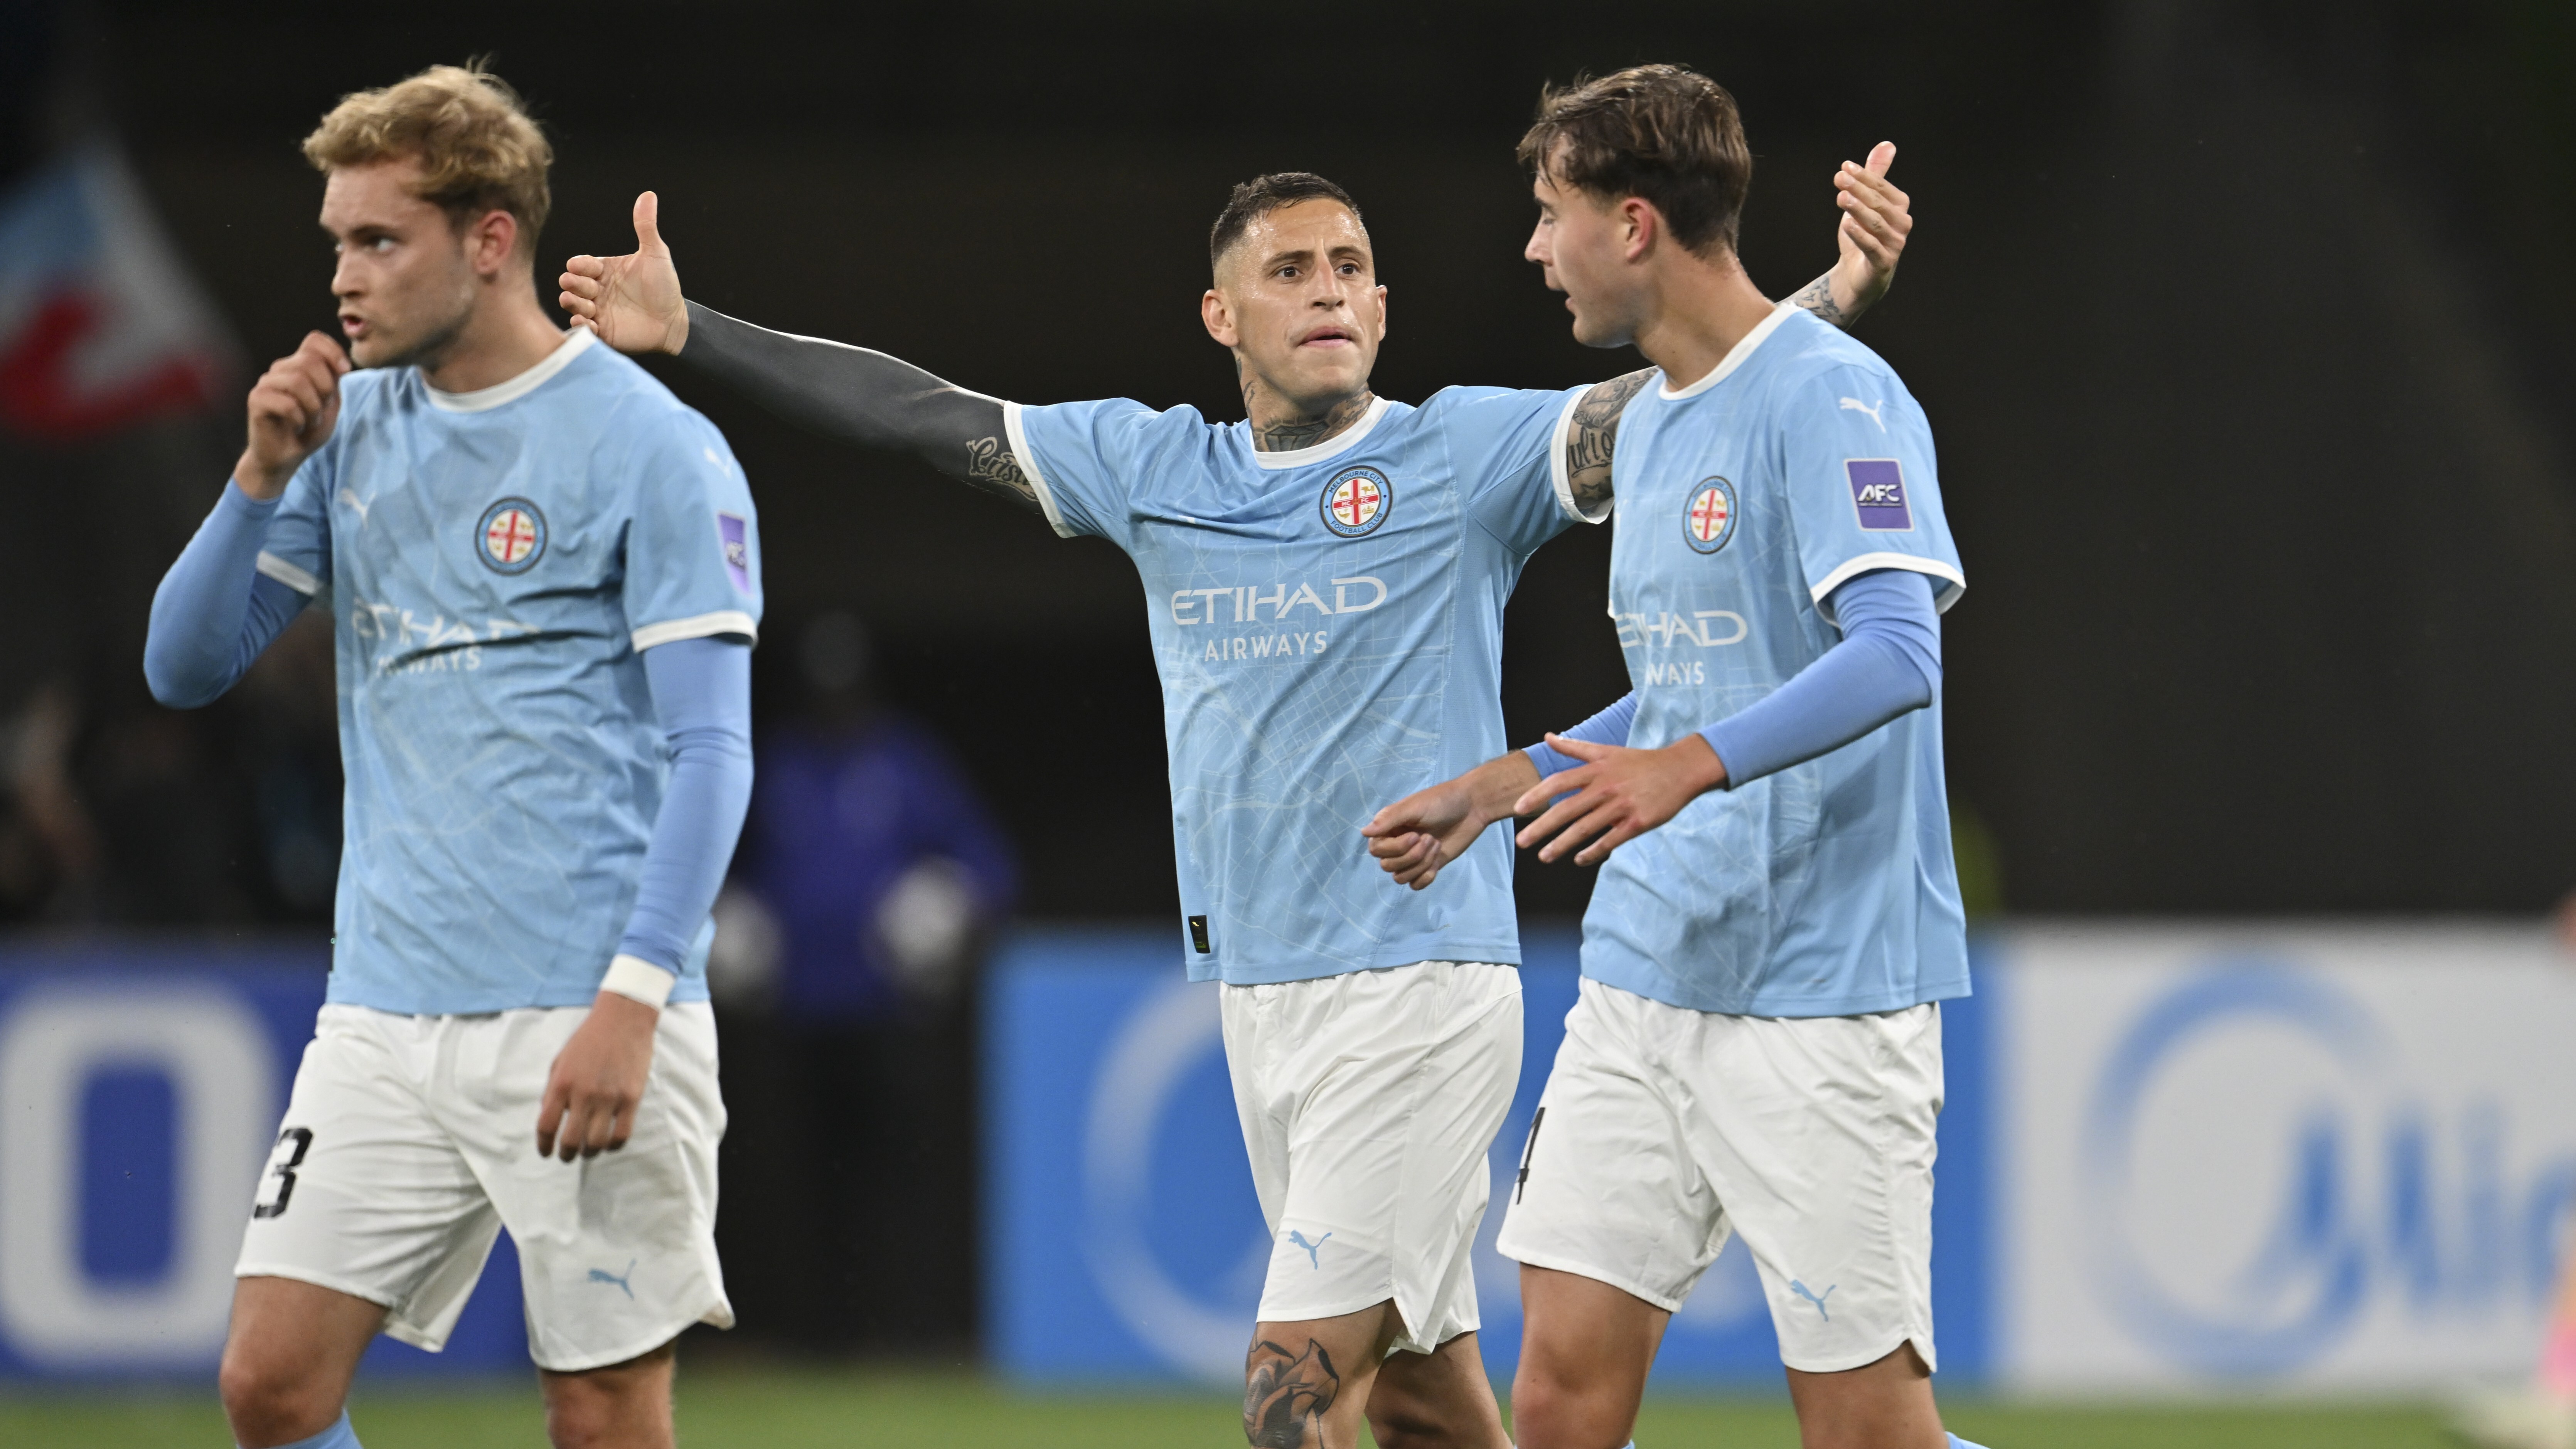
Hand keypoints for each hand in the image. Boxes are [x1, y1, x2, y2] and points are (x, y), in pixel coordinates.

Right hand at [235, 331, 348, 499]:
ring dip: (313, 407)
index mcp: (300, 365)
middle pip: (310, 360)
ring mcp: (266, 382)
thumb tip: (341, 365)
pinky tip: (297, 426)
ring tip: (310, 420)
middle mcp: (281, 369)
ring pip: (297, 381)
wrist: (286, 456)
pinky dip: (299, 419)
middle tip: (321, 409)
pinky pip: (285, 403)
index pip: (314, 339)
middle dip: (325, 388)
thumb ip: (334, 381)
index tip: (345, 371)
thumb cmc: (308, 428)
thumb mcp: (330, 403)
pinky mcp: (256, 399)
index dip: (333, 351)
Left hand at [536, 991, 658, 1161]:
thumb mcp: (560, 1061)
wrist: (623, 1019)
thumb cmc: (588, 1039)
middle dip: (566, 1154)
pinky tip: (610, 1142)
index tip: (546, 1152)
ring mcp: (609, 1097)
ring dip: (590, 1152)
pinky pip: (622, 1134)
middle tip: (568, 1156)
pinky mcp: (631, 1098)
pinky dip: (613, 1145)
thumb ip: (553, 1090)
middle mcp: (583, 1093)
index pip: (546, 1125)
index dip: (544, 1145)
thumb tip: (549, 1116)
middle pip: (571, 1140)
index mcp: (561, 1083)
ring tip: (589, 1150)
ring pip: (596, 1142)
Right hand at [559, 191, 689, 354]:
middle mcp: (597, 289)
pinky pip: (584, 329)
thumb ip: (646, 227)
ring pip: (574, 304)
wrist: (675, 321)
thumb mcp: (656, 254)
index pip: (582, 265)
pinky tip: (586, 322)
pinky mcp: (602, 331)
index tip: (580, 267)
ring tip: (577, 303)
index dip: (579, 266)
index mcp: (604, 270)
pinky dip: (581, 325)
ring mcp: (597, 310)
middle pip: (573, 283)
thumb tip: (649, 195)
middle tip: (578, 285)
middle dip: (572, 283)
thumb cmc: (665, 287)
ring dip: (572, 303)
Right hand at [1361, 753, 1540, 889]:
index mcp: (1389, 828)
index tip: (1415, 834)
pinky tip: (1436, 867)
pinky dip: (1424, 879)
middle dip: (1411, 857)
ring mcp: (1412, 857)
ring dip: (1420, 865)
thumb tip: (1363, 832)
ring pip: (1401, 877)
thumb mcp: (1413, 807)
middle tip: (1430, 839)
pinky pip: (1414, 885)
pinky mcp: (1427, 867)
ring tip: (1436, 845)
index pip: (1376, 850)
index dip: (1395, 848)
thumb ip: (1388, 820)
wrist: (1472, 807)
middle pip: (1387, 866)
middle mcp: (1396, 844)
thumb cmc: (1441, 802)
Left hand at [1511, 733, 1727, 866]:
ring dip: (1561, 845)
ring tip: (1544, 856)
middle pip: (1566, 809)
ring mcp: (1621, 805)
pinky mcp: (1637, 822)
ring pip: (1584, 828)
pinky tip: (1579, 860)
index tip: (1518, 809)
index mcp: (1596, 769)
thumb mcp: (1606, 750)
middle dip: (1541, 827)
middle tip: (1521, 842)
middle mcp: (1605, 787)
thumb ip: (1574, 747)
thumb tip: (1547, 736)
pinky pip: (1610, 840)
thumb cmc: (1640, 762)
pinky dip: (1593, 852)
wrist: (1680, 769)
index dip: (1536, 796)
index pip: (1559, 782)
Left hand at [1827, 142, 1910, 317]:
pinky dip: (1860, 235)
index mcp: (1899, 207)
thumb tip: (1887, 144)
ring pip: (1876, 224)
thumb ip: (1875, 175)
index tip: (1844, 167)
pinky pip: (1872, 247)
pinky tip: (1846, 224)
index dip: (1864, 176)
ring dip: (1858, 209)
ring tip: (1841, 197)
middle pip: (1879, 203)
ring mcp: (1895, 245)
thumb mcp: (1865, 203)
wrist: (1858, 275)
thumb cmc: (1862, 235)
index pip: (1882, 187)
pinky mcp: (1884, 263)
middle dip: (1859, 189)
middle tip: (1839, 178)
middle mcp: (1902, 225)